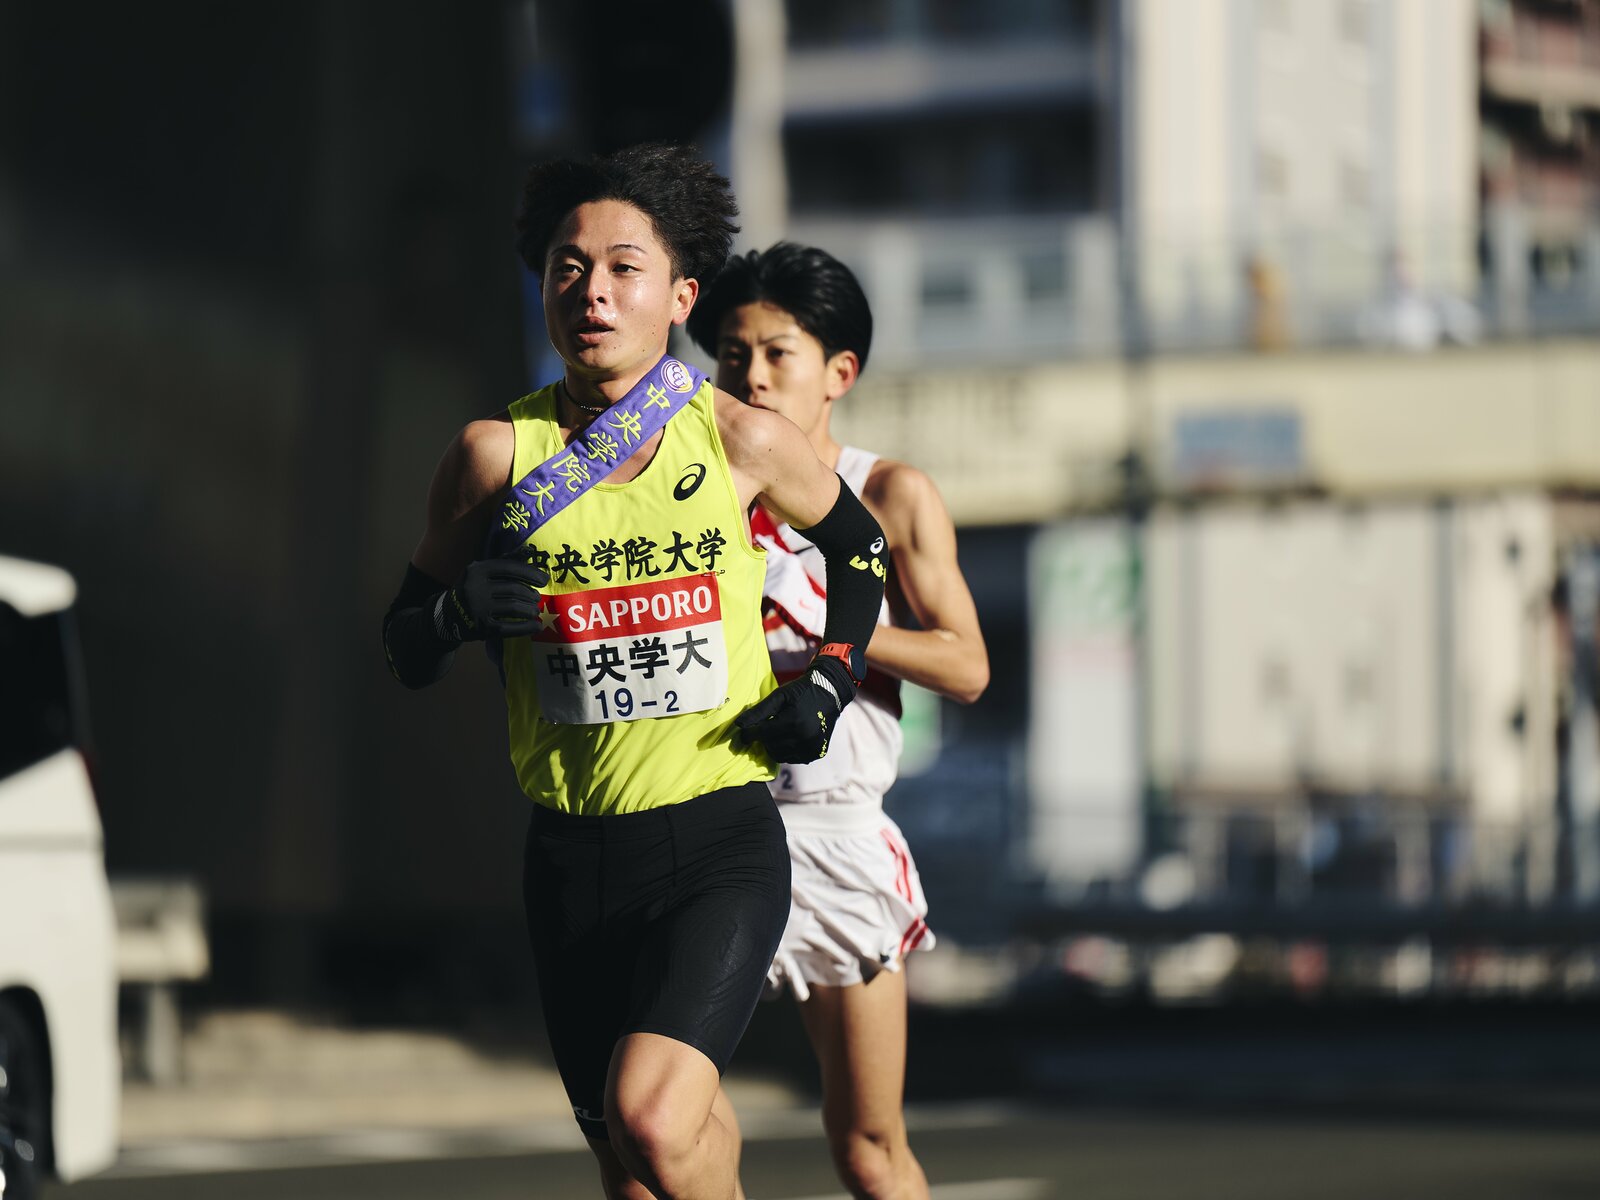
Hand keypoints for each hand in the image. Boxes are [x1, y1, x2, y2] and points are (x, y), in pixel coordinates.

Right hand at [435, 548, 549, 642]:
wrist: (448, 615)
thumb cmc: (473, 589)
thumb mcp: (482, 572)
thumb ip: (504, 561)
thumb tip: (529, 551)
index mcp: (477, 570)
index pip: (510, 568)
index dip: (530, 573)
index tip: (544, 580)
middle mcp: (475, 588)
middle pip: (514, 589)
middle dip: (530, 594)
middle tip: (536, 598)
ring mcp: (477, 609)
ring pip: (514, 608)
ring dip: (530, 609)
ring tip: (534, 610)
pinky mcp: (481, 628)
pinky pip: (509, 628)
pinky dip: (526, 627)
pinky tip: (536, 626)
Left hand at [732, 655, 855, 763]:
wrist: (829, 693)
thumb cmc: (801, 692)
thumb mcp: (779, 696)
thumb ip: (758, 711)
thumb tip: (738, 725)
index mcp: (793, 722)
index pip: (762, 734)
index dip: (748, 735)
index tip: (742, 735)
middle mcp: (804, 738)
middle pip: (770, 747)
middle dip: (763, 739)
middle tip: (765, 728)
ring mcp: (812, 747)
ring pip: (780, 756)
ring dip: (774, 747)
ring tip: (778, 732)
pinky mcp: (817, 753)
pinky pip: (793, 759)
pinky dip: (787, 751)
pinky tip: (790, 738)